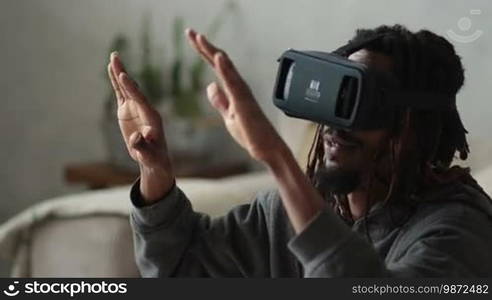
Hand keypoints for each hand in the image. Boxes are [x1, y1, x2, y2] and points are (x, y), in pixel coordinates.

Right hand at [107, 53, 173, 202]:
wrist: (154, 159)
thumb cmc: (153, 158)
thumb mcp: (148, 155)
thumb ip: (142, 145)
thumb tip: (137, 137)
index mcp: (151, 117)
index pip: (140, 99)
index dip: (131, 88)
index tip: (123, 76)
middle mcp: (144, 108)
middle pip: (133, 88)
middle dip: (124, 73)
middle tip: (115, 57)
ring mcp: (136, 108)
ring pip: (126, 88)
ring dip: (119, 72)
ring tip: (113, 56)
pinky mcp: (128, 110)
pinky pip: (121, 93)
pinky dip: (116, 82)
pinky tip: (111, 69)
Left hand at [185, 29, 288, 163]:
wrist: (267, 148)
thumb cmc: (250, 133)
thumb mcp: (228, 115)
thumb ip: (220, 100)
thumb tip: (210, 85)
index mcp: (232, 89)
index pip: (215, 66)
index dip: (203, 51)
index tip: (193, 37)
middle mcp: (238, 86)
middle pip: (219, 61)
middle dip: (204, 46)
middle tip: (190, 32)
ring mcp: (241, 93)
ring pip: (225, 67)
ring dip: (212, 51)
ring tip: (200, 38)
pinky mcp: (243, 102)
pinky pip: (233, 82)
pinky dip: (225, 68)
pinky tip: (217, 56)